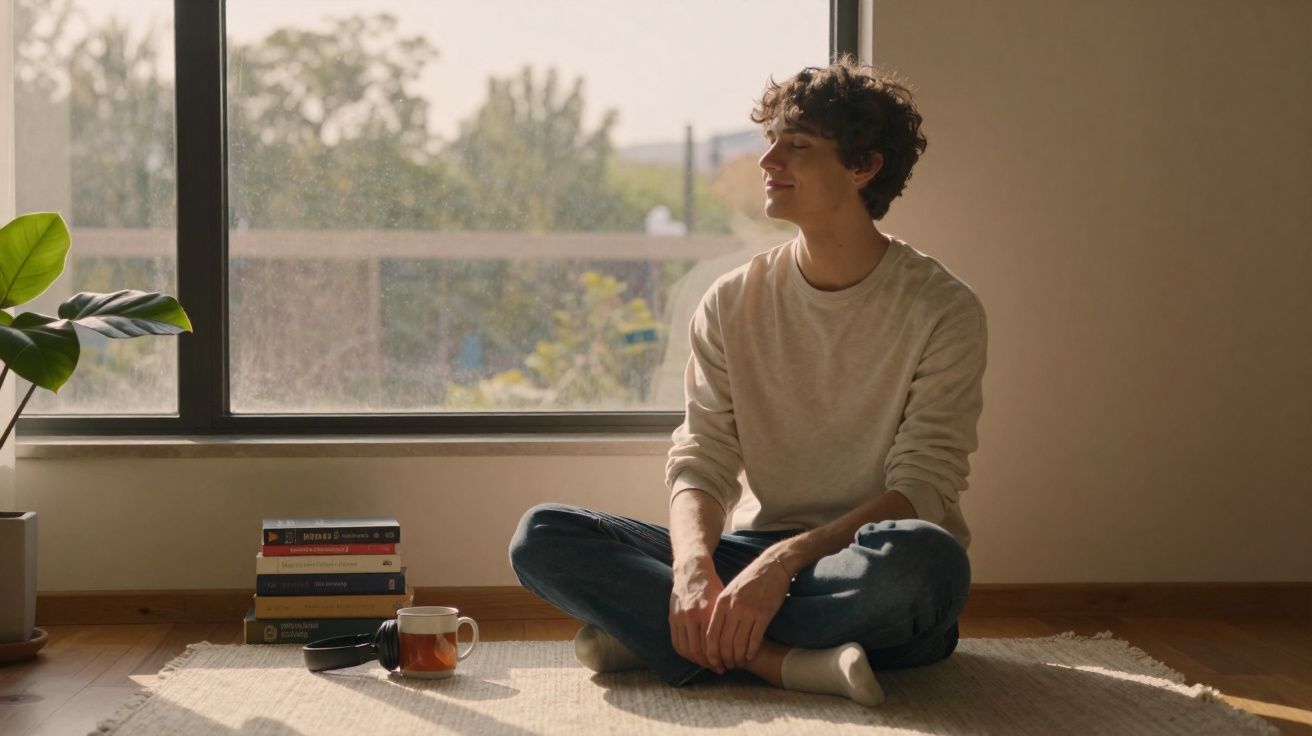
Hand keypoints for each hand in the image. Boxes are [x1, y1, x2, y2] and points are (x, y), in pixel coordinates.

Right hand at [669, 557, 723, 671]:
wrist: (692, 570)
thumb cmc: (712, 585)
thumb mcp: (722, 601)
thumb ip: (724, 622)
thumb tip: (734, 645)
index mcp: (706, 612)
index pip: (711, 645)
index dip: (718, 658)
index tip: (726, 665)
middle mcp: (691, 616)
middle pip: (698, 650)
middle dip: (709, 663)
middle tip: (718, 669)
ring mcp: (679, 617)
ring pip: (686, 649)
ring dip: (696, 661)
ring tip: (707, 664)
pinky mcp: (672, 618)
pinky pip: (676, 642)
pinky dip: (685, 653)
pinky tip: (694, 656)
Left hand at [705, 553, 791, 670]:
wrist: (773, 566)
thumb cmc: (751, 580)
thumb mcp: (730, 590)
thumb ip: (722, 609)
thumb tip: (714, 631)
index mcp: (722, 602)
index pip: (711, 634)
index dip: (710, 652)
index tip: (713, 661)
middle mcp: (733, 608)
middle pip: (723, 642)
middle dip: (724, 658)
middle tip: (726, 666)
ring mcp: (749, 611)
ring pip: (738, 643)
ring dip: (737, 657)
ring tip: (738, 663)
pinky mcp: (764, 614)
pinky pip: (755, 639)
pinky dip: (751, 651)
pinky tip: (749, 656)